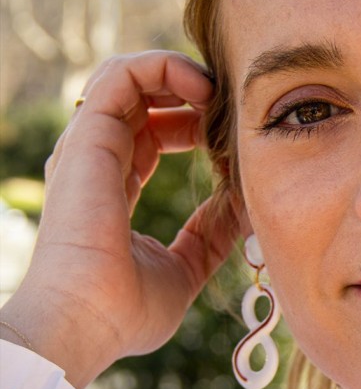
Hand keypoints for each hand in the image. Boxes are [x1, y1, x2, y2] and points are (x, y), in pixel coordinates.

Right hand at [0, 51, 237, 388]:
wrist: (88, 322)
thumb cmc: (126, 309)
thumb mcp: (185, 267)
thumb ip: (210, 235)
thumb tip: (244, 209)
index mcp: (114, 187)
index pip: (150, 134)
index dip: (192, 125)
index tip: (229, 142)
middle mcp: (98, 160)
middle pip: (142, 100)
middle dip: (190, 94)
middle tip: (229, 110)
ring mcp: (90, 146)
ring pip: (129, 76)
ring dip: (179, 73)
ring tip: (217, 92)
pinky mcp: (90, 136)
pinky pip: (122, 74)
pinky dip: (164, 67)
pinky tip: (203, 90)